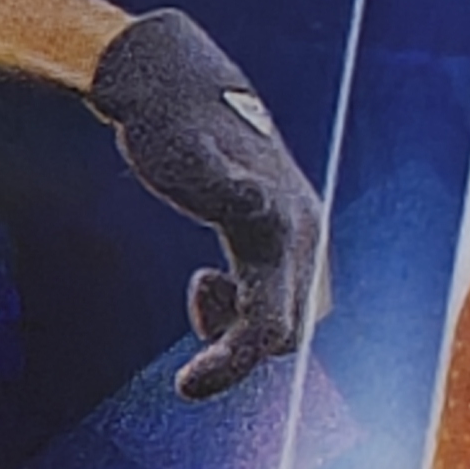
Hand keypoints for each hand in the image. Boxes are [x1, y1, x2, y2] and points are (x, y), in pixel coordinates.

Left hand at [88, 11, 325, 399]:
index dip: (232, 364)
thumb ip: (219, 185)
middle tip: (188, 349)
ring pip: (287, 313)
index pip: (273, 326)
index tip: (185, 387)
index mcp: (284, 227)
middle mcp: (303, 231)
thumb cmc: (166, 123)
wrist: (169, 81)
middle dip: (239, 349)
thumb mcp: (181, 155)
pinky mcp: (277, 228)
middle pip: (289, 330)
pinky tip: (207, 281)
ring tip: (201, 289)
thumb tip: (252, 202)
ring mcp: (293, 229)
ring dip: (243, 325)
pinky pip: (277, 290)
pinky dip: (243, 304)